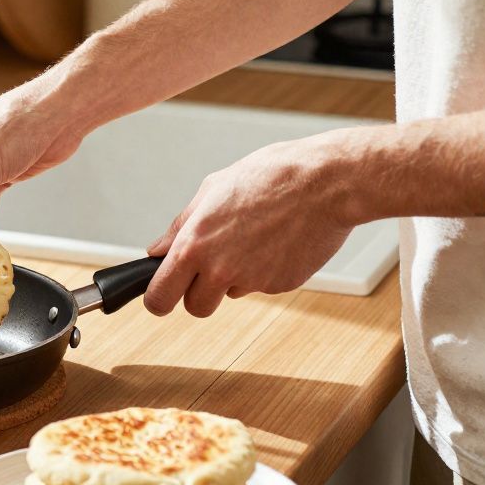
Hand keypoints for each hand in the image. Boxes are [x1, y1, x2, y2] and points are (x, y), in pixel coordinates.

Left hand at [143, 132, 356, 316]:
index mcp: (194, 246)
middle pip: (195, 307)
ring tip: (251, 239)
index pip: (160, 297)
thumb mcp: (212, 190)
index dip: (159, 299)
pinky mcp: (281, 285)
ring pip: (230, 294)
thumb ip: (180, 227)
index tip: (162, 296)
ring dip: (233, 278)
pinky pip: (261, 286)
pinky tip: (275, 240)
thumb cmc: (271, 177)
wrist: (326, 183)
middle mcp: (220, 269)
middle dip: (198, 294)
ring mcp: (252, 281)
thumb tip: (158, 250)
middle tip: (208, 268)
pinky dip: (263, 270)